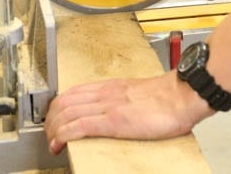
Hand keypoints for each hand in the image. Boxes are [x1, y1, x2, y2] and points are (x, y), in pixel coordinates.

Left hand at [44, 72, 213, 154]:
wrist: (182, 96)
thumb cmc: (169, 97)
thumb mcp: (138, 94)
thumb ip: (125, 101)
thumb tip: (121, 112)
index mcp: (111, 87)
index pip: (73, 92)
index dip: (58, 107)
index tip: (54, 118)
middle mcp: (105, 93)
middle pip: (64, 102)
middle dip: (50, 119)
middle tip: (48, 133)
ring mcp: (108, 106)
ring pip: (67, 113)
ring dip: (53, 129)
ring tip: (51, 141)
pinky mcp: (114, 121)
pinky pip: (80, 126)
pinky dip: (64, 135)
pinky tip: (58, 143)